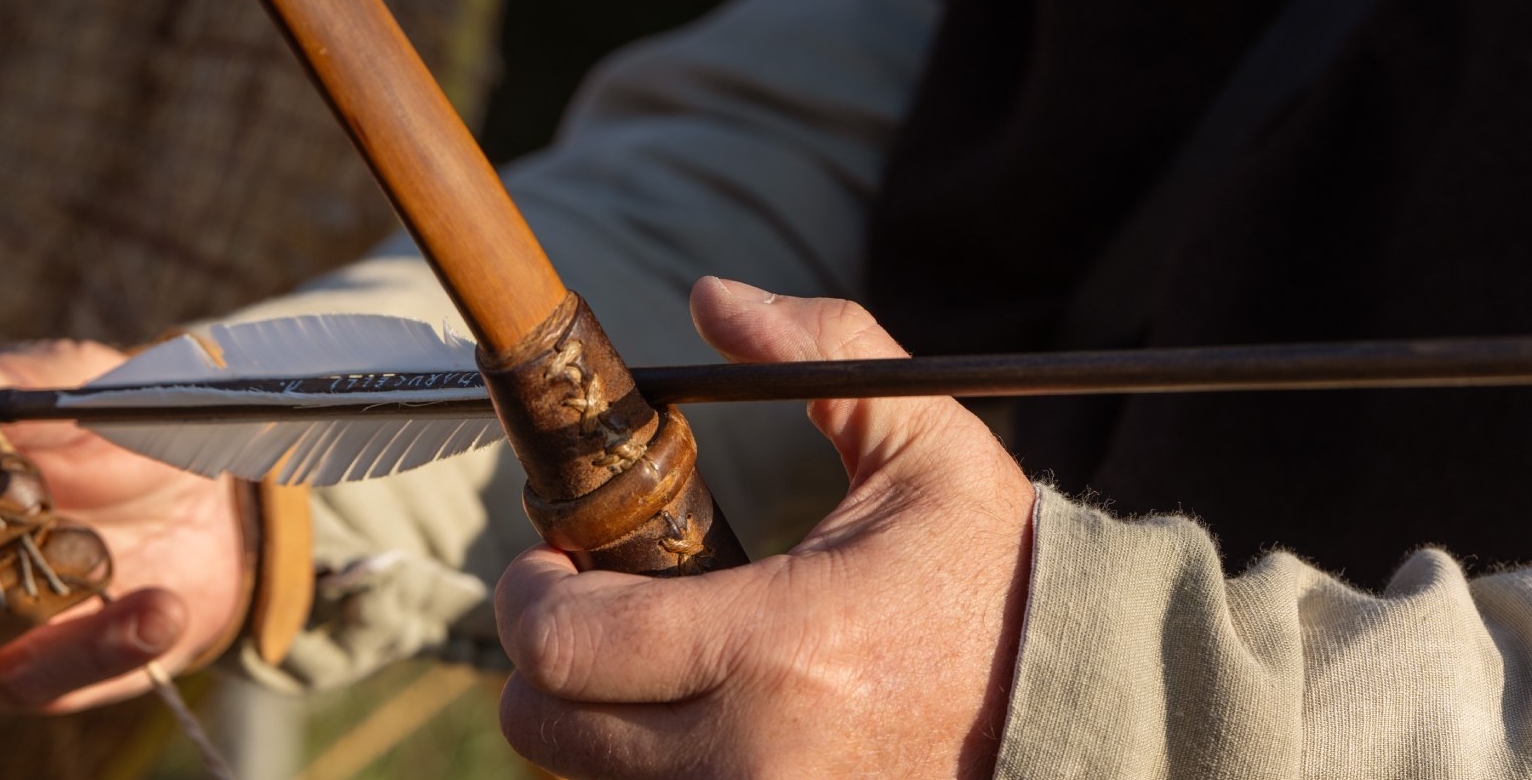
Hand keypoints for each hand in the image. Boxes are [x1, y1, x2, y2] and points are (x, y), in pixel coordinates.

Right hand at [0, 340, 245, 712]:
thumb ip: (11, 381)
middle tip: (27, 494)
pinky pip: (26, 678)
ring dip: (7, 589)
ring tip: (97, 550)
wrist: (199, 504)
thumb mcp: (75, 385)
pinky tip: (156, 608)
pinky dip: (95, 644)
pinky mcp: (1, 679)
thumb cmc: (111, 429)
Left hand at [495, 278, 1036, 778]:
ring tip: (644, 664)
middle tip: (586, 609)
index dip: (531, 595)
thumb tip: (711, 295)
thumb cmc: (995, 576)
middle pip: (545, 731)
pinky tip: (688, 717)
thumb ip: (822, 351)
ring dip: (591, 721)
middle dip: (544, 661)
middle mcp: (752, 759)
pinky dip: (642, 771)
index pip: (565, 646)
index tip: (553, 560)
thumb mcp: (928, 444)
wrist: (1079, 706)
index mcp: (779, 647)